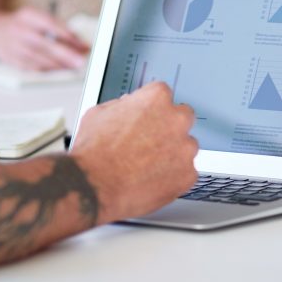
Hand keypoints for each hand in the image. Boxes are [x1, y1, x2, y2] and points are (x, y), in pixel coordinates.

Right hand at [0, 7, 88, 70]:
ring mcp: (13, 45)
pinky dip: (45, 70)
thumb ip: (52, 27)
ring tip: (73, 68)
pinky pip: (30, 66)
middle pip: (44, 42)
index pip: (50, 24)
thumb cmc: (16, 25)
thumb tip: (77, 41)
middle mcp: (19, 30)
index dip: (67, 34)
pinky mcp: (10, 59)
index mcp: (27, 15)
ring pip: (38, 57)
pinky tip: (57, 71)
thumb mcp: (31, 18)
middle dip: (65, 53)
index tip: (82, 43)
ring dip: (57, 64)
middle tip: (80, 60)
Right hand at [70, 82, 197, 224]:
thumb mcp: (100, 112)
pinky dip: (173, 177)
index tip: (147, 118)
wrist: (94, 187)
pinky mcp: (188, 174)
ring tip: (148, 166)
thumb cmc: (93, 152)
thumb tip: (130, 106)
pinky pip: (186, 172)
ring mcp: (185, 148)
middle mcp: (176, 119)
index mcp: (157, 98)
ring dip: (173, 153)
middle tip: (151, 142)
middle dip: (170, 127)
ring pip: (186, 147)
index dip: (152, 109)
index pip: (163, 95)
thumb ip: (124, 105)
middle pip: (183, 117)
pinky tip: (152, 180)